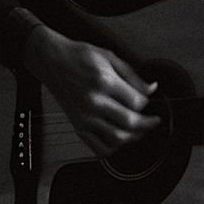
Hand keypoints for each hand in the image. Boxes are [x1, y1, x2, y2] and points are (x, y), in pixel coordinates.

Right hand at [24, 29, 158, 160]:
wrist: (51, 61)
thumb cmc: (78, 56)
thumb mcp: (110, 57)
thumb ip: (133, 76)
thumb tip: (150, 89)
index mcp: (104, 82)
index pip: (137, 102)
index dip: (147, 103)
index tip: (147, 100)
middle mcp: (93, 102)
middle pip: (130, 123)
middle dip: (147, 124)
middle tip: (153, 121)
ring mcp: (84, 116)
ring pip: (116, 137)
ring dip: (133, 137)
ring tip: (138, 130)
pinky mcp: (77, 125)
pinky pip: (98, 147)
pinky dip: (112, 148)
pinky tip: (118, 139)